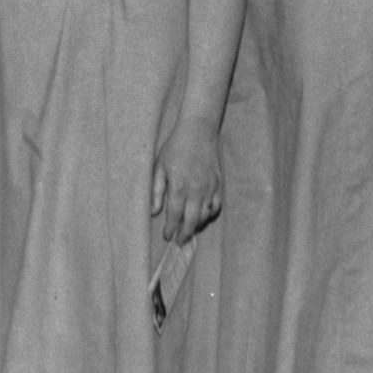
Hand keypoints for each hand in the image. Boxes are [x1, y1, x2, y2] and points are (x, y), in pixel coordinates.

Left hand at [151, 113, 222, 245]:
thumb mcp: (159, 166)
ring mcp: (209, 188)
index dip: (170, 229)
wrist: (198, 131)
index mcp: (179, 187)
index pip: (174, 215)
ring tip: (189, 229)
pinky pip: (217, 206)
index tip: (167, 236)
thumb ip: (156, 191)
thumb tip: (154, 211)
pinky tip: (203, 215)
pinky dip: (210, 214)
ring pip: (205, 215)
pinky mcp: (219, 184)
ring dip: (197, 225)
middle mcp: (196, 190)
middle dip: (185, 234)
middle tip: (179, 241)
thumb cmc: (175, 148)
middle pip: (191, 221)